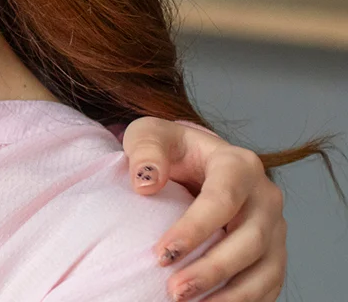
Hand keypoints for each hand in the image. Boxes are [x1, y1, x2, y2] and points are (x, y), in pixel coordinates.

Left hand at [122, 117, 286, 300]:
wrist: (195, 162)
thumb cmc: (171, 149)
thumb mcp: (151, 135)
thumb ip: (146, 150)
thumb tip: (146, 182)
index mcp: (238, 164)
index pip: (223, 199)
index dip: (195, 229)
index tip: (161, 254)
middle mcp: (265, 196)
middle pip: (250, 239)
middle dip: (212, 269)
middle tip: (174, 290)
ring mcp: (275, 226)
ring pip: (266, 268)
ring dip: (232, 294)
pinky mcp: (274, 252)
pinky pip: (270, 283)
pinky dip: (246, 301)